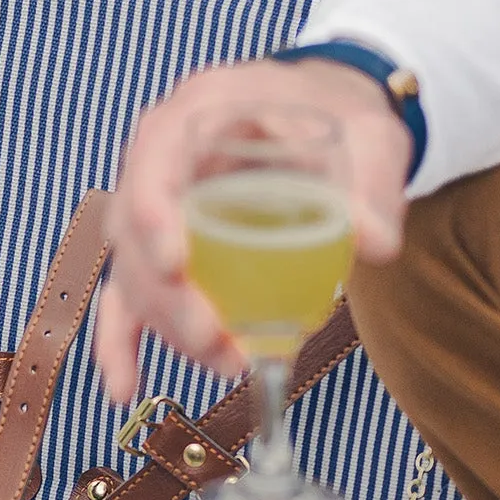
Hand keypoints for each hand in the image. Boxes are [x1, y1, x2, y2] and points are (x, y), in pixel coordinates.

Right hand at [93, 58, 413, 404]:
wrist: (327, 117)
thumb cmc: (337, 115)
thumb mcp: (368, 137)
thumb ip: (372, 184)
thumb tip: (376, 244)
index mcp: (201, 111)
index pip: (154, 160)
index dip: (152, 213)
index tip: (174, 263)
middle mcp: (162, 160)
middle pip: (135, 233)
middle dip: (169, 297)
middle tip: (215, 338)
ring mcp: (157, 209)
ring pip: (134, 275)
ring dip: (170, 328)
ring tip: (227, 361)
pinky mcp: (163, 250)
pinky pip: (128, 299)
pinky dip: (123, 345)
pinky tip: (124, 388)